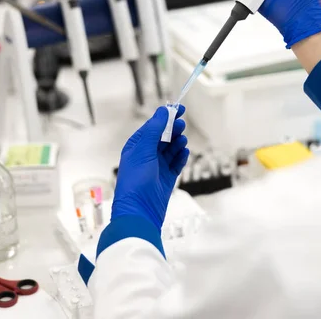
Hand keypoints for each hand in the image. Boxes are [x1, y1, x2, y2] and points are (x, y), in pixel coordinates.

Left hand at [111, 106, 189, 230]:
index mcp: (136, 147)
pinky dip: (181, 157)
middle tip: (182, 125)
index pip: (152, 127)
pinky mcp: (166, 180)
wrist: (139, 212)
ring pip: (170, 150)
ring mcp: (157, 168)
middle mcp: (146, 156)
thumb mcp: (143, 151)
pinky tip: (184, 152)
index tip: (179, 108)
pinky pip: (176, 164)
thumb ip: (154, 130)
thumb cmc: (136, 180)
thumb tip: (163, 110)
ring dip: (177, 143)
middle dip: (172, 129)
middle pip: (163, 137)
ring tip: (182, 140)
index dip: (165, 117)